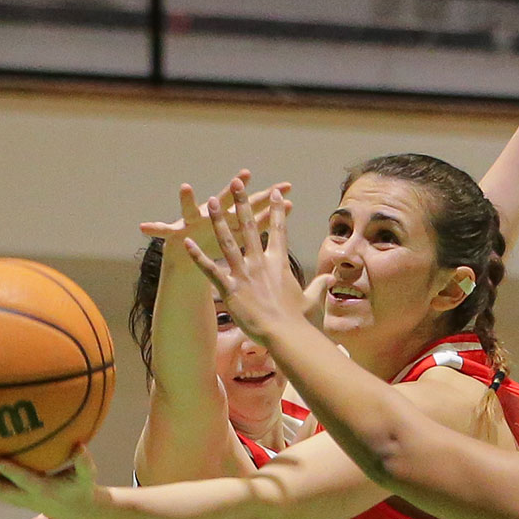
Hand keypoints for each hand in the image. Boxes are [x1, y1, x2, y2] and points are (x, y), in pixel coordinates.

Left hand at [0, 448, 104, 518]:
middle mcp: (26, 497)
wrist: (79, 512)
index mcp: (43, 491)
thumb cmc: (84, 489)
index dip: (12, 472)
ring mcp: (18, 498)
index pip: (25, 480)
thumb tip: (79, 445)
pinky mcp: (14, 495)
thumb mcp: (88, 477)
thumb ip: (84, 462)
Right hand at [139, 169, 291, 254]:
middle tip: (245, 175)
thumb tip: (289, 207)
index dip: (269, 200)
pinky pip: (164, 231)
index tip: (285, 189)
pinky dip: (155, 229)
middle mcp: (213, 216)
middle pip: (227, 203)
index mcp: (231, 221)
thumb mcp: (242, 238)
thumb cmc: (220, 249)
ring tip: (185, 187)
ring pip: (191, 210)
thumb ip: (264, 222)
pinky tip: (144, 227)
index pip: (254, 209)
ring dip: (188, 200)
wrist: (193, 264)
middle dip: (235, 190)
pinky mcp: (176, 233)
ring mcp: (193, 222)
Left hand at [184, 185, 304, 340]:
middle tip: (237, 184)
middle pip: (251, 227)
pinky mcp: (230, 288)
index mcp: (279, 264)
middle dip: (243, 203)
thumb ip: (319, 285)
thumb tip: (331, 278)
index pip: (279, 231)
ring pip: (228, 241)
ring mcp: (244, 274)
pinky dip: (198, 256)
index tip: (275, 194)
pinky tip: (187, 243)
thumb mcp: (310, 298)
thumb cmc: (297, 319)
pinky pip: (210, 269)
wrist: (284, 334)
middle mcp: (261, 263)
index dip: (277, 211)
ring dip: (218, 220)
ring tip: (209, 202)